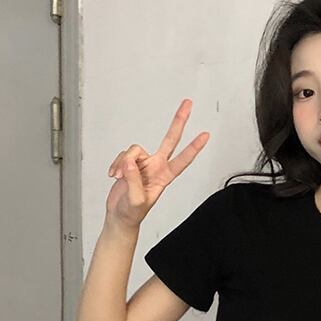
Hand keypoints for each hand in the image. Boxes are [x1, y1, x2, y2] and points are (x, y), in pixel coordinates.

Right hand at [105, 98, 209, 228]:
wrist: (120, 216)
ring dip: (123, 164)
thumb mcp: (136, 200)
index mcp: (164, 176)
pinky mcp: (130, 163)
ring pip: (134, 150)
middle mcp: (156, 166)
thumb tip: (129, 162)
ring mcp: (143, 163)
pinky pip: (122, 155)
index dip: (193, 147)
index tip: (205, 135)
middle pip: (170, 139)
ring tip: (120, 179)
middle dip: (178, 121)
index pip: (182, 159)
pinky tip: (115, 176)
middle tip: (188, 104)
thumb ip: (134, 180)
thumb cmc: (132, 213)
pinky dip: (116, 165)